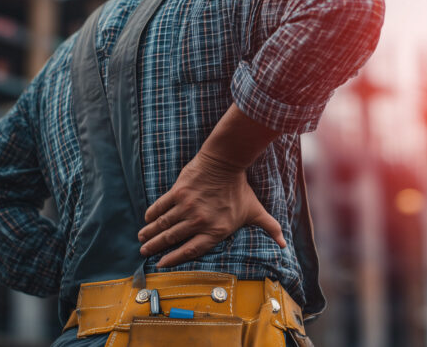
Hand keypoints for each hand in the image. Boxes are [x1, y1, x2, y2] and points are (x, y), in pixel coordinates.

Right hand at [137, 151, 285, 267]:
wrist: (226, 162)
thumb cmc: (240, 189)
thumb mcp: (255, 211)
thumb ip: (269, 228)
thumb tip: (285, 244)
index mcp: (215, 230)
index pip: (191, 250)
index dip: (174, 259)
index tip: (162, 264)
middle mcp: (199, 221)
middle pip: (173, 239)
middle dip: (156, 247)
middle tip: (145, 252)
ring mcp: (187, 207)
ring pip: (164, 225)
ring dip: (150, 233)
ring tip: (142, 239)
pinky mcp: (178, 192)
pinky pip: (161, 207)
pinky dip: (152, 214)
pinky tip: (147, 220)